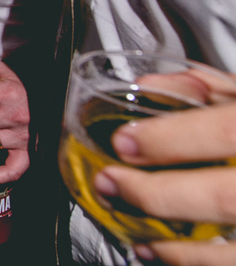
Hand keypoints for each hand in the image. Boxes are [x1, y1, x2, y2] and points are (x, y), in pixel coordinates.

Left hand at [91, 72, 235, 265]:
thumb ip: (213, 89)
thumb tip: (149, 89)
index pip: (228, 130)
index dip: (172, 139)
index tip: (124, 143)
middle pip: (227, 198)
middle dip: (159, 195)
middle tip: (113, 183)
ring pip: (235, 251)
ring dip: (176, 247)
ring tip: (135, 228)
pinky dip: (198, 264)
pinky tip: (165, 253)